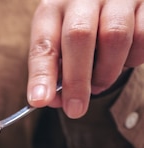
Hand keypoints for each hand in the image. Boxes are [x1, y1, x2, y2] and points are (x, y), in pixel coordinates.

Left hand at [27, 0, 143, 117]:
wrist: (111, 0)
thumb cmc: (80, 29)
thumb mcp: (60, 44)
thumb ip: (56, 71)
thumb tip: (56, 100)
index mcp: (53, 8)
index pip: (44, 44)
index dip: (42, 75)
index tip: (40, 101)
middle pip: (79, 37)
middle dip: (77, 80)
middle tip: (75, 109)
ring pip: (115, 36)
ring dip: (106, 72)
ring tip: (98, 84)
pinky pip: (143, 35)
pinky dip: (133, 58)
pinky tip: (123, 61)